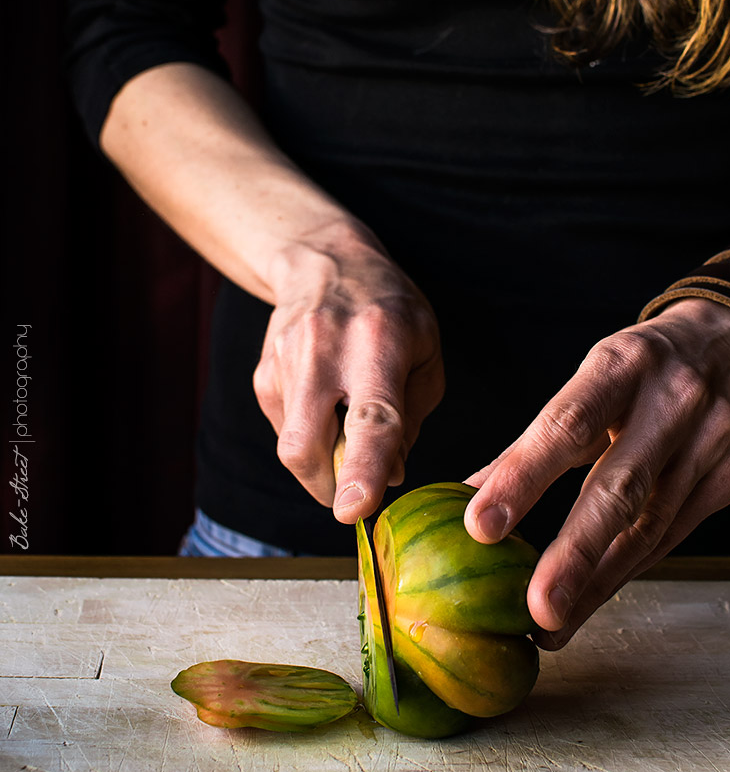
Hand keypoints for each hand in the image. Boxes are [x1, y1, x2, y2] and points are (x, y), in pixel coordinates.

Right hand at [252, 225, 444, 521]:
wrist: (324, 261)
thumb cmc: (389, 312)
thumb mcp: (425, 352)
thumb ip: (411, 419)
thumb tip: (390, 476)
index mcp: (379, 342)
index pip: (371, 418)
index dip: (363, 469)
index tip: (354, 510)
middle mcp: (324, 350)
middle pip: (308, 444)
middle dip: (329, 488)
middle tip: (356, 497)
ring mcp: (284, 361)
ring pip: (292, 447)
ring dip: (323, 463)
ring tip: (346, 424)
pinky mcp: (262, 374)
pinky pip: (285, 431)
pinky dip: (310, 437)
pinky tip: (325, 403)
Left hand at [462, 298, 729, 648]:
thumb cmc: (643, 365)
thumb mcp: (590, 377)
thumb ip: (535, 438)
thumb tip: (472, 494)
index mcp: (621, 365)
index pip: (565, 426)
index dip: (521, 477)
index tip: (480, 526)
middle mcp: (672, 401)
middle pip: (618, 488)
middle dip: (574, 554)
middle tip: (537, 607)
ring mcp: (710, 440)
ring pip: (649, 526)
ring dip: (597, 582)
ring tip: (552, 624)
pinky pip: (672, 534)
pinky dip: (628, 567)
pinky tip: (593, 595)